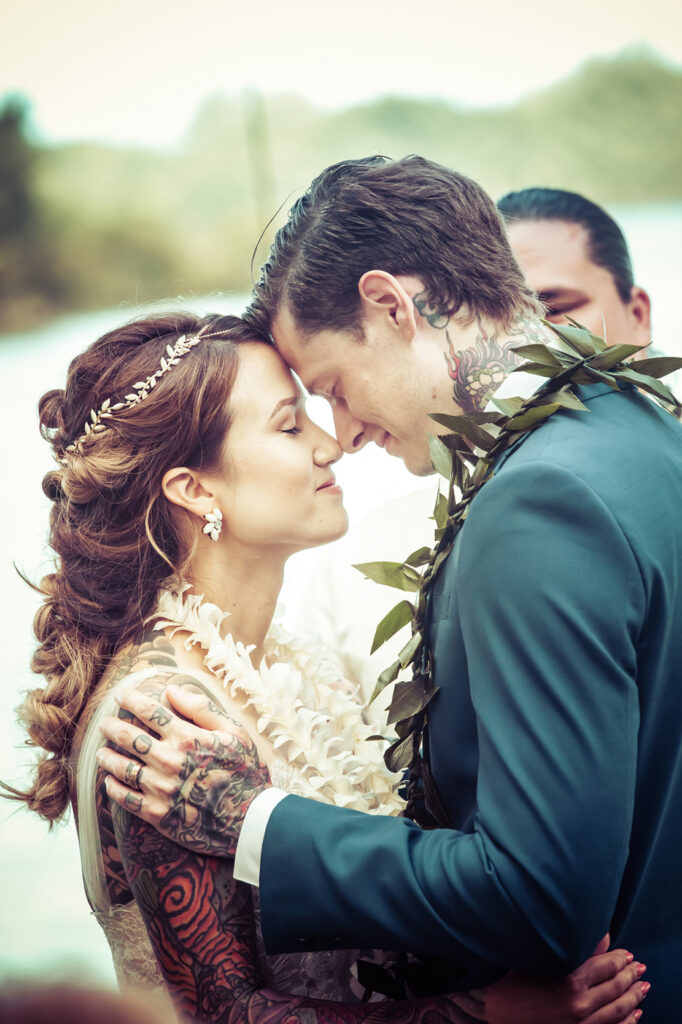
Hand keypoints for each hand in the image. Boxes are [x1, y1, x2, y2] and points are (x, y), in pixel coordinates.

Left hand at [97, 685, 269, 857]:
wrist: (251, 820)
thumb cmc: (246, 772)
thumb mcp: (234, 733)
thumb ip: (201, 709)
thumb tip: (172, 690)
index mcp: (187, 738)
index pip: (150, 712)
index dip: (132, 700)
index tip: (120, 695)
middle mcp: (169, 761)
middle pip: (130, 738)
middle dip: (113, 727)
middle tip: (103, 723)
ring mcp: (160, 789)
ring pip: (122, 767)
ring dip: (108, 757)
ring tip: (100, 752)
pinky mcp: (157, 814)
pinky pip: (126, 799)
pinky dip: (113, 788)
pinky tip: (108, 782)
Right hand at [484, 935, 648, 1023]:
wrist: (495, 1012)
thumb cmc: (514, 979)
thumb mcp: (543, 958)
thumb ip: (577, 950)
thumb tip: (603, 937)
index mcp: (570, 982)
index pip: (606, 967)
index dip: (620, 959)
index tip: (627, 954)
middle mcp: (579, 1006)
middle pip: (615, 989)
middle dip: (630, 977)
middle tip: (639, 968)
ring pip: (618, 1011)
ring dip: (633, 998)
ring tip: (643, 987)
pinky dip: (627, 1022)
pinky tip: (634, 1014)